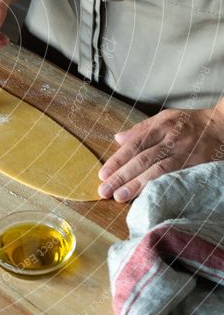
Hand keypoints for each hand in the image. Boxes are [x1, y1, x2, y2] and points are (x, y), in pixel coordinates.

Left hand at [98, 103, 223, 201]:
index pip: (134, 144)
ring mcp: (184, 153)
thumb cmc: (190, 123)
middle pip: (142, 159)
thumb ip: (140, 129)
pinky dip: (159, 187)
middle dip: (122, 175)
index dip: (118, 160)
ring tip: (120, 196)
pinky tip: (147, 197)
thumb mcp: (165, 118)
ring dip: (137, 184)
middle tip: (105, 190)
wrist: (222, 127)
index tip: (103, 173)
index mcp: (161, 126)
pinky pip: (174, 178)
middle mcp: (171, 139)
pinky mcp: (195, 166)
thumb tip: (117, 139)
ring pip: (157, 170)